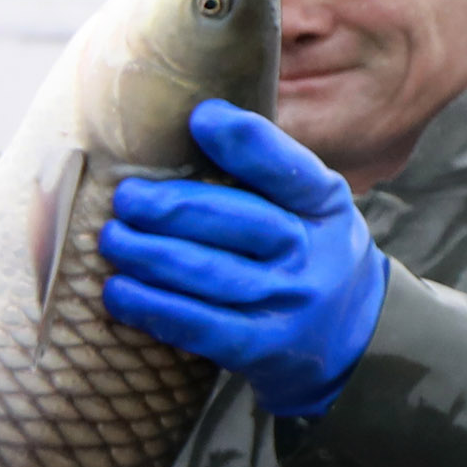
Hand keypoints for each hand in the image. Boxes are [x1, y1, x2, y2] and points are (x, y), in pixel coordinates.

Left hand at [98, 101, 391, 418]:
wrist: (355, 335)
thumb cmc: (309, 252)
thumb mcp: (312, 206)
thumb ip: (266, 172)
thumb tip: (193, 120)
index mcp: (324, 204)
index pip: (287, 169)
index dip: (245, 142)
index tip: (200, 117)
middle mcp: (311, 252)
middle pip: (237, 221)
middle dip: (172, 207)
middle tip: (126, 197)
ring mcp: (287, 302)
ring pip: (209, 274)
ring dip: (149, 255)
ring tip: (112, 239)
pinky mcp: (261, 348)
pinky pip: (198, 326)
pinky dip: (152, 307)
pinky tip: (117, 291)